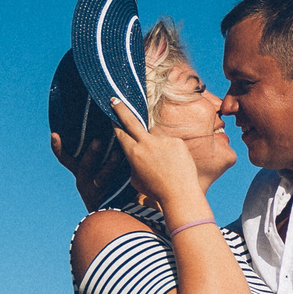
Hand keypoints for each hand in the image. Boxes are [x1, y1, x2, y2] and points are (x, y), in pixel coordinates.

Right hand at [58, 127, 129, 208]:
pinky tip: (131, 173)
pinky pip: (117, 189)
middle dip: (91, 154)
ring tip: (118, 154)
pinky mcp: (110, 199)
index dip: (58, 147)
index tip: (55, 134)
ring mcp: (96, 191)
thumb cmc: (106, 180)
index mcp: (79, 170)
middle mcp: (84, 180)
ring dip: (110, 165)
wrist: (116, 209)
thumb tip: (101, 122)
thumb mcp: (97, 167)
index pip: (65, 158)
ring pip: (102, 177)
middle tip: (98, 140)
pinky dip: (124, 180)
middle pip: (84, 166)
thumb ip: (98, 149)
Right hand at [109, 95, 206, 211]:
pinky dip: (171, 151)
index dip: (115, 124)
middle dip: (121, 109)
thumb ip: (135, 162)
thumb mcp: (136, 179)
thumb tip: (137, 152)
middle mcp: (146, 143)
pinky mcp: (176, 141)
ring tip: (164, 163)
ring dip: (157, 145)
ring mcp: (163, 141)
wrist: (180, 195)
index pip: (121, 133)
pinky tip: (175, 164)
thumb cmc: (156, 191)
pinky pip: (170, 142)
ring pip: (155, 136)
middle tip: (114, 99)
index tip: (112, 115)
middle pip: (131, 121)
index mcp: (133, 153)